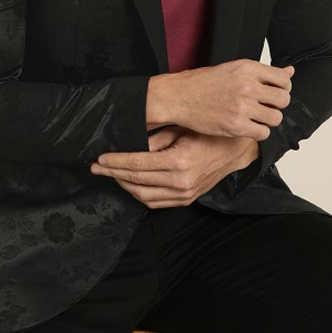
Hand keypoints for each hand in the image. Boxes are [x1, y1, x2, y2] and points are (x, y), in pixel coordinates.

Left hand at [91, 126, 259, 208]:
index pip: (137, 164)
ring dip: (124, 185)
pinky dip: (140, 194)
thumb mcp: (180, 129)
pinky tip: (130, 184)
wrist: (234, 149)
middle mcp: (181, 182)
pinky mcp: (187, 199)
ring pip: (144, 196)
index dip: (115, 162)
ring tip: (111, 174)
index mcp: (178, 162)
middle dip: (113, 173)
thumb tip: (131, 147)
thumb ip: (155, 140)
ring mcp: (185, 194)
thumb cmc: (206, 133)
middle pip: (137, 181)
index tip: (100, 158)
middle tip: (97, 167)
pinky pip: (157, 203)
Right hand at [146, 59, 292, 139]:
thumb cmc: (201, 83)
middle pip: (283, 100)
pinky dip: (258, 132)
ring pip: (275, 118)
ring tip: (254, 117)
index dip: (282, 88)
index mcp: (247, 68)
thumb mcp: (233, 69)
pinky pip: (263, 133)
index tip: (274, 93)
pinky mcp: (236, 126)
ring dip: (268, 120)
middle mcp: (247, 86)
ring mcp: (242, 107)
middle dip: (276, 105)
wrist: (178, 97)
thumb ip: (263, 72)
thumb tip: (290, 71)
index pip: (284, 80)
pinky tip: (247, 126)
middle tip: (264, 107)